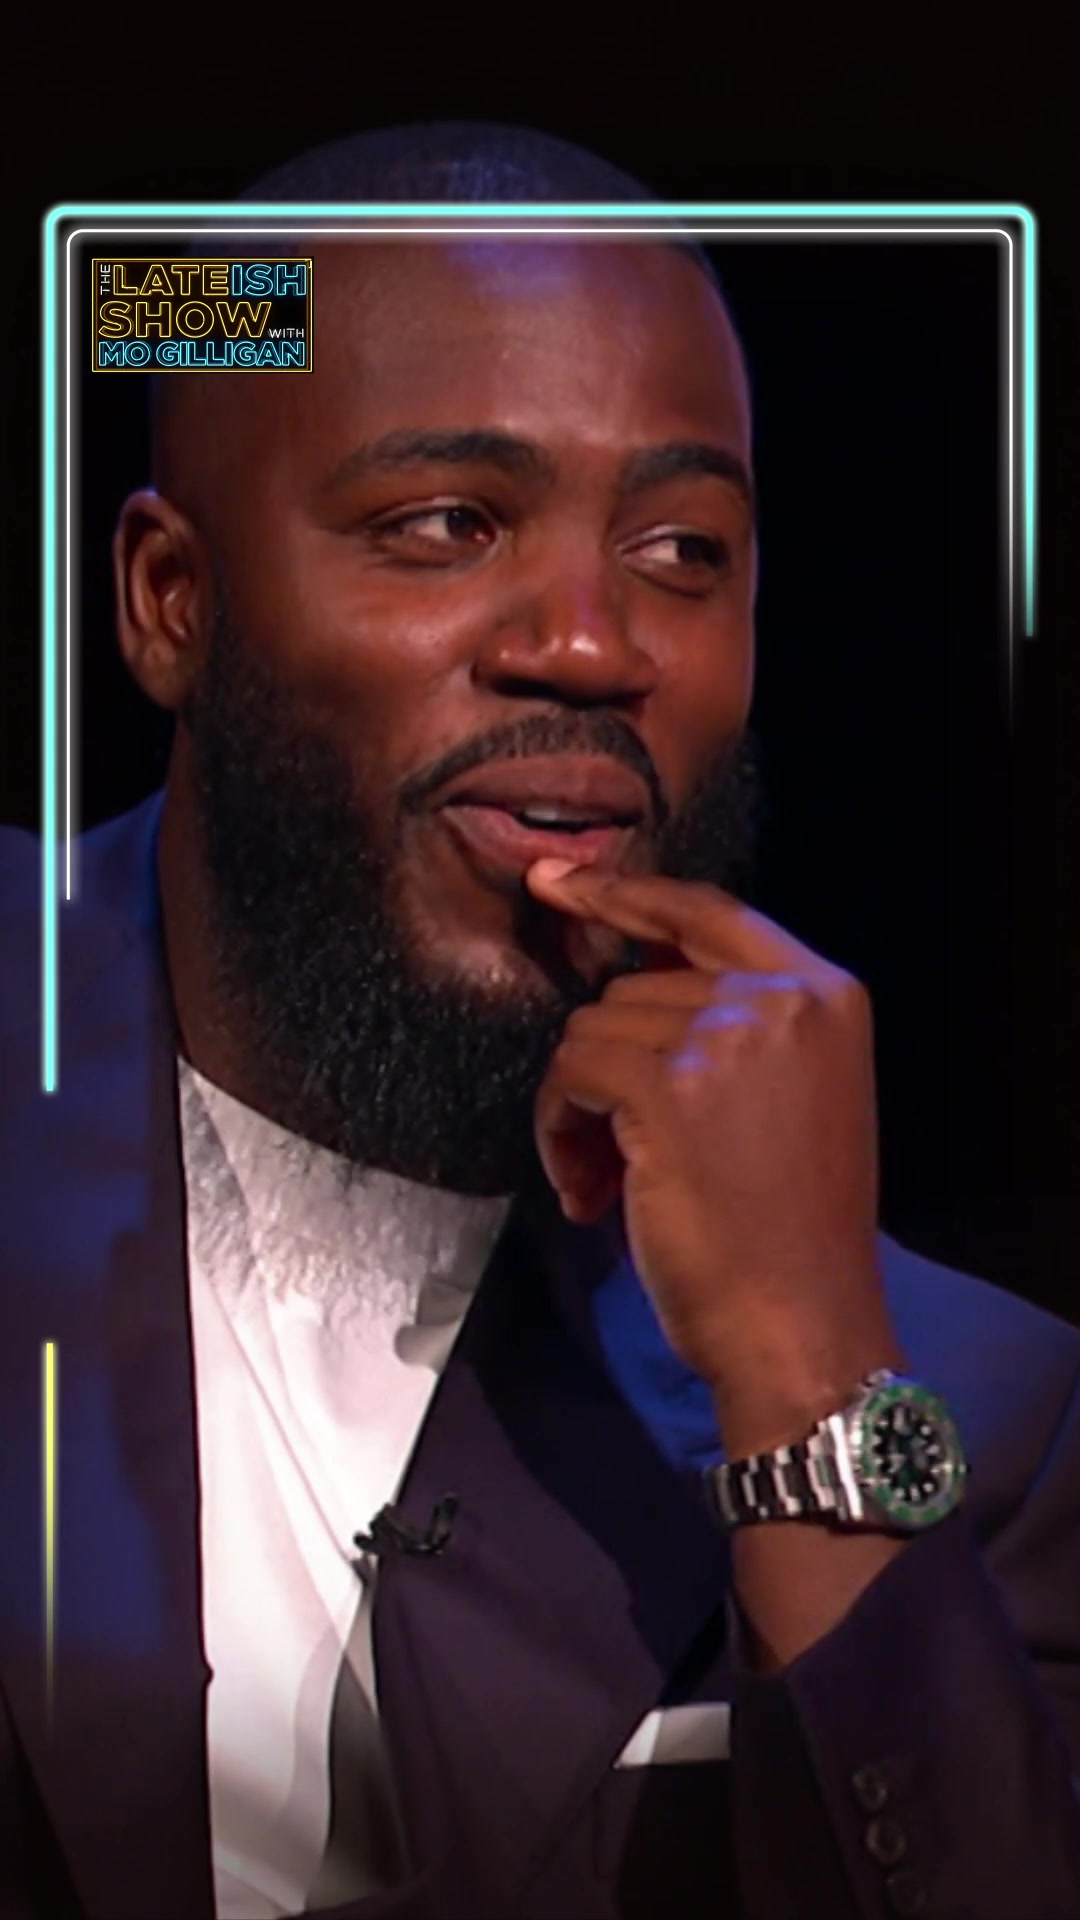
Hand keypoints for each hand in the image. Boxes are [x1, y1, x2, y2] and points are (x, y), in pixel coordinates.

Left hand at [526, 859, 901, 1432]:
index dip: (625, 893)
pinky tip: (588, 1193)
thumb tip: (620, 975)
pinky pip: (569, 1073)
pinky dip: (557, 1131)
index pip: (706, 909)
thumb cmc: (790, 1233)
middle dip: (605, 1068)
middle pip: (630, 988)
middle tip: (613, 1156)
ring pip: (588, 1032)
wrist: (802, 1326)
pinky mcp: (668, 1086)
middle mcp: (783, 998)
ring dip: (577, 1110)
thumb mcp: (790, 1098)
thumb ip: (730, 1026)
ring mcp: (725, 1036)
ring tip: (607, 1182)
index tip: (558, 881)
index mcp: (826, 993)